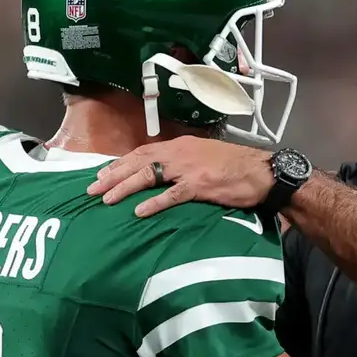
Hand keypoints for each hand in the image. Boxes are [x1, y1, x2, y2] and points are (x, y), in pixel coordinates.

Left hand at [85, 136, 274, 216]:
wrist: (264, 172)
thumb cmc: (237, 168)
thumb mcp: (205, 158)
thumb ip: (183, 163)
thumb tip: (164, 175)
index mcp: (181, 146)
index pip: (143, 152)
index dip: (120, 163)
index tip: (102, 173)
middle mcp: (180, 153)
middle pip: (138, 161)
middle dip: (113, 174)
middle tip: (92, 188)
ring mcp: (189, 169)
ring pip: (148, 175)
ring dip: (125, 187)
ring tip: (106, 199)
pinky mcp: (200, 186)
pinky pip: (171, 195)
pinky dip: (153, 203)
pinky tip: (139, 211)